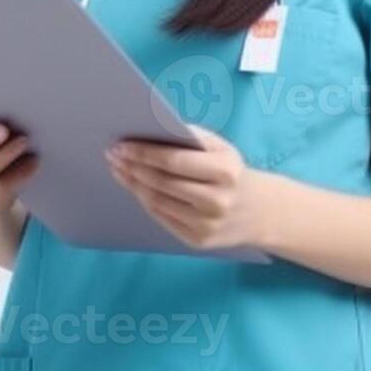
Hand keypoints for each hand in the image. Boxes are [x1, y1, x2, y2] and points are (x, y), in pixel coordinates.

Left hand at [105, 125, 270, 251]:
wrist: (258, 212)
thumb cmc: (231, 171)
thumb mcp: (222, 148)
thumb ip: (191, 136)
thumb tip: (152, 129)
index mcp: (225, 171)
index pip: (174, 161)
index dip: (144, 153)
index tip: (121, 145)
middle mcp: (217, 200)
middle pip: (161, 183)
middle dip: (132, 167)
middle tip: (113, 155)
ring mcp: (207, 224)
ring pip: (157, 202)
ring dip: (132, 184)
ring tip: (118, 169)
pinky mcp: (198, 241)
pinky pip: (162, 218)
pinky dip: (144, 200)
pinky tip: (134, 187)